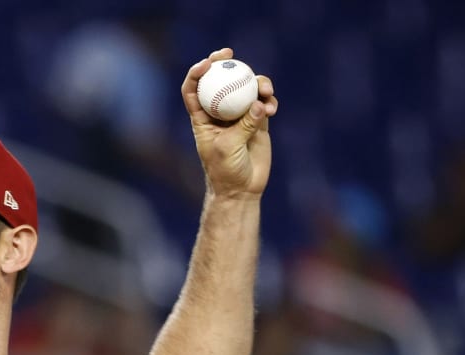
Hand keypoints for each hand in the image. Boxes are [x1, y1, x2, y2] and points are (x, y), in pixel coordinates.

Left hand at [182, 48, 278, 197]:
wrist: (242, 189)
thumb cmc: (226, 171)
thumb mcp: (229, 147)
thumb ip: (243, 125)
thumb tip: (257, 104)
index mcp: (202, 118)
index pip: (193, 90)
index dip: (196, 73)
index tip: (207, 63)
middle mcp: (219, 113)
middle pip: (220, 81)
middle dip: (224, 63)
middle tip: (231, 55)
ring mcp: (239, 115)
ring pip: (246, 88)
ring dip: (256, 83)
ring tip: (266, 91)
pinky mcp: (257, 121)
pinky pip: (264, 103)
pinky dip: (269, 102)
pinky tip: (271, 109)